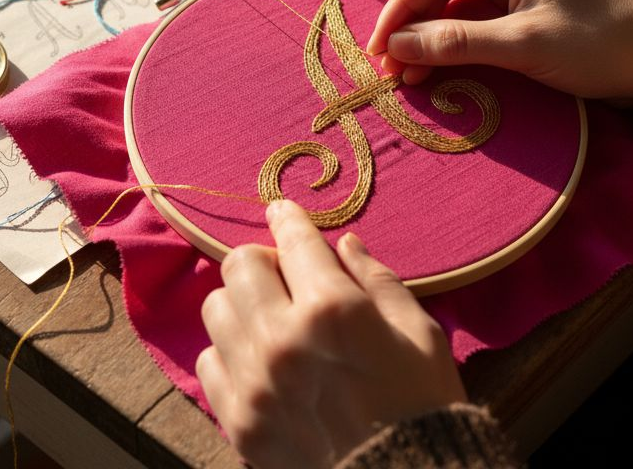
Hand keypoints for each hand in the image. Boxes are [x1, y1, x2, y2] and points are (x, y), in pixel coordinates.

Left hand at [197, 200, 465, 467]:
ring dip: (242, 304)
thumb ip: (377, 281)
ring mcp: (253, 382)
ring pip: (216, 308)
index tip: (282, 211)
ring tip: (271, 320)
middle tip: (286, 277)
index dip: (288, 218)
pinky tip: (260, 362)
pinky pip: (208, 360)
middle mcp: (282, 338)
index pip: (294, 240)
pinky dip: (230, 352)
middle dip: (263, 261)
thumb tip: (344, 244)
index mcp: (333, 309)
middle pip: (238, 265)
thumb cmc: (424, 405)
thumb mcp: (419, 333)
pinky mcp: (237, 420)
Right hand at [366, 0, 632, 105]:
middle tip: (386, 73)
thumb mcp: (524, 46)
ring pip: (454, 8)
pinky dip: (453, 47)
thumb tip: (395, 48)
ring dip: (429, 42)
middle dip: (411, 30)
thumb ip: (457, 43)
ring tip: (406, 79)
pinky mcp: (524, 7)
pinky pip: (474, 22)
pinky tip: (435, 71)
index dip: (399, 12)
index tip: (375, 51)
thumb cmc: (599, 45)